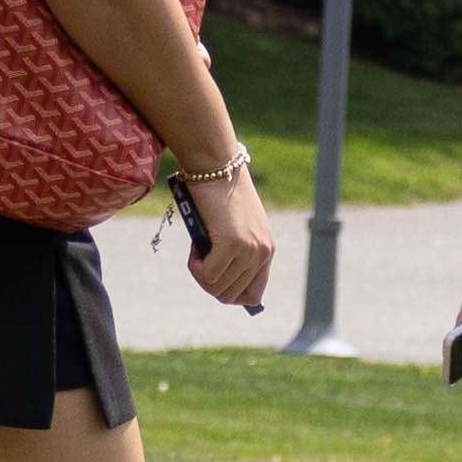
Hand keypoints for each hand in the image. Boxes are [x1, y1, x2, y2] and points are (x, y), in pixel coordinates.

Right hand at [184, 163, 273, 311]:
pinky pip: (207, 275)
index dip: (230, 294)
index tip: (214, 281)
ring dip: (200, 273)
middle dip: (209, 283)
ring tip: (198, 248)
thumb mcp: (233, 226)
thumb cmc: (218, 192)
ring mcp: (249, 250)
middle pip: (231, 295)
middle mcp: (263, 252)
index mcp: (267, 249)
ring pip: (217, 287)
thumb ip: (235, 252)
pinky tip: (195, 246)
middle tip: (199, 260)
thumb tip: (218, 284)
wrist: (215, 165)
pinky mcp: (232, 244)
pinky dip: (195, 265)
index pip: (253, 294)